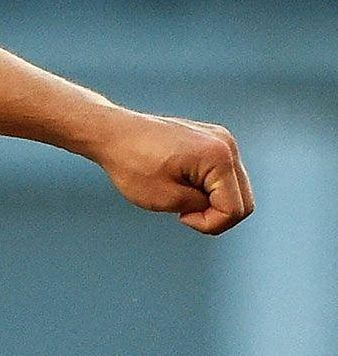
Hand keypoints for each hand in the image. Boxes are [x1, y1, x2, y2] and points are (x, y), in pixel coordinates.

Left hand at [88, 109, 254, 234]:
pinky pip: (223, 175)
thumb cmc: (132, 163)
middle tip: (183, 213)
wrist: (112, 132)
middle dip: (216, 215)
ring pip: (234, 189)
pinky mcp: (211, 139)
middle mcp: (226, 144)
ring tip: (180, 196)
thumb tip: (220, 207)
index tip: (181, 217)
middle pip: (243, 200)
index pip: (234, 209)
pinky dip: (207, 187)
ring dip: (212, 201)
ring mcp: (220, 139)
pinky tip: (182, 184)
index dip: (209, 224)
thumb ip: (202, 208)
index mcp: (219, 157)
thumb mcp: (166, 198)